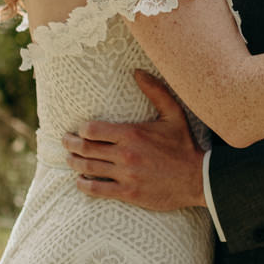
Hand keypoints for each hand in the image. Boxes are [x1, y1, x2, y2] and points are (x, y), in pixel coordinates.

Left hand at [63, 70, 207, 209]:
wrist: (198, 178)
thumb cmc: (184, 145)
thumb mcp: (173, 114)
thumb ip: (155, 91)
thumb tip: (138, 71)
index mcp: (131, 133)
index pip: (92, 130)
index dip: (81, 130)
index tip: (79, 130)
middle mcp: (125, 154)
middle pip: (85, 149)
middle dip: (71, 144)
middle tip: (66, 142)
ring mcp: (125, 175)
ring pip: (88, 169)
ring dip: (73, 163)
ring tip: (69, 159)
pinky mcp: (128, 193)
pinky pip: (97, 189)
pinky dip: (84, 185)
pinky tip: (80, 181)